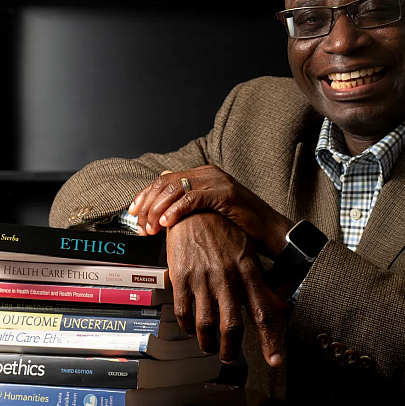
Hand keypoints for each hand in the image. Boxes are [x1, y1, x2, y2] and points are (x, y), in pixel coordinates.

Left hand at [129, 166, 291, 256]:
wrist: (271, 232)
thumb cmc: (241, 227)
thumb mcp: (210, 213)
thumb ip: (189, 205)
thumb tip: (163, 204)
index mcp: (203, 175)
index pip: (164, 179)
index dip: (145, 195)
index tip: (133, 213)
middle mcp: (208, 173)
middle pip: (165, 182)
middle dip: (148, 204)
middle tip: (140, 226)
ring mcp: (217, 181)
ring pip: (175, 189)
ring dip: (158, 210)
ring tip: (151, 228)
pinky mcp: (225, 194)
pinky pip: (192, 198)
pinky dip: (176, 211)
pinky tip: (167, 224)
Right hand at [167, 211, 287, 366]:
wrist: (194, 209)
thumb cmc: (224, 233)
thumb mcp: (248, 256)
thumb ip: (263, 286)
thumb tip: (282, 309)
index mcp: (248, 271)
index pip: (263, 312)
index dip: (271, 340)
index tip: (274, 361)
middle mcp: (228, 276)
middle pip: (232, 327)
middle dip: (230, 350)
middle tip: (228, 357)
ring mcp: (204, 277)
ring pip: (206, 325)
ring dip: (208, 343)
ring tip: (209, 347)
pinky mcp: (182, 276)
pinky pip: (184, 312)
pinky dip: (187, 326)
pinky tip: (191, 328)